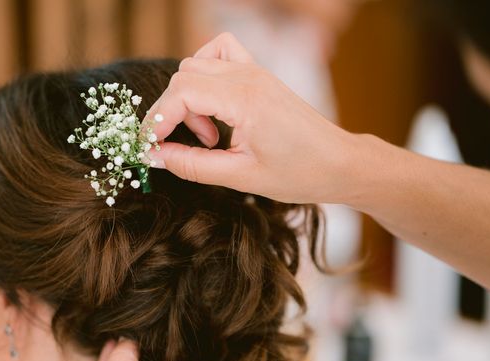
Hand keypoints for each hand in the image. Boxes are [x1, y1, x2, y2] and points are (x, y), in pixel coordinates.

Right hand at [145, 32, 361, 204]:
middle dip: (170, 112)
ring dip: (188, 98)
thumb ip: (192, 165)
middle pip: (184, 76)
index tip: (150, 148)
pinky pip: (219, 54)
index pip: (181, 93)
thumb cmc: (299, 174)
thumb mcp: (240, 177)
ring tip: (207, 136)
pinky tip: (213, 105)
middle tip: (181, 147)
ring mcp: (254, 70)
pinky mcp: (258, 74)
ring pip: (197, 64)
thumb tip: (154, 156)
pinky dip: (204, 73)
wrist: (339, 163)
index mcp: (245, 99)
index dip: (158, 120)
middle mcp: (248, 76)